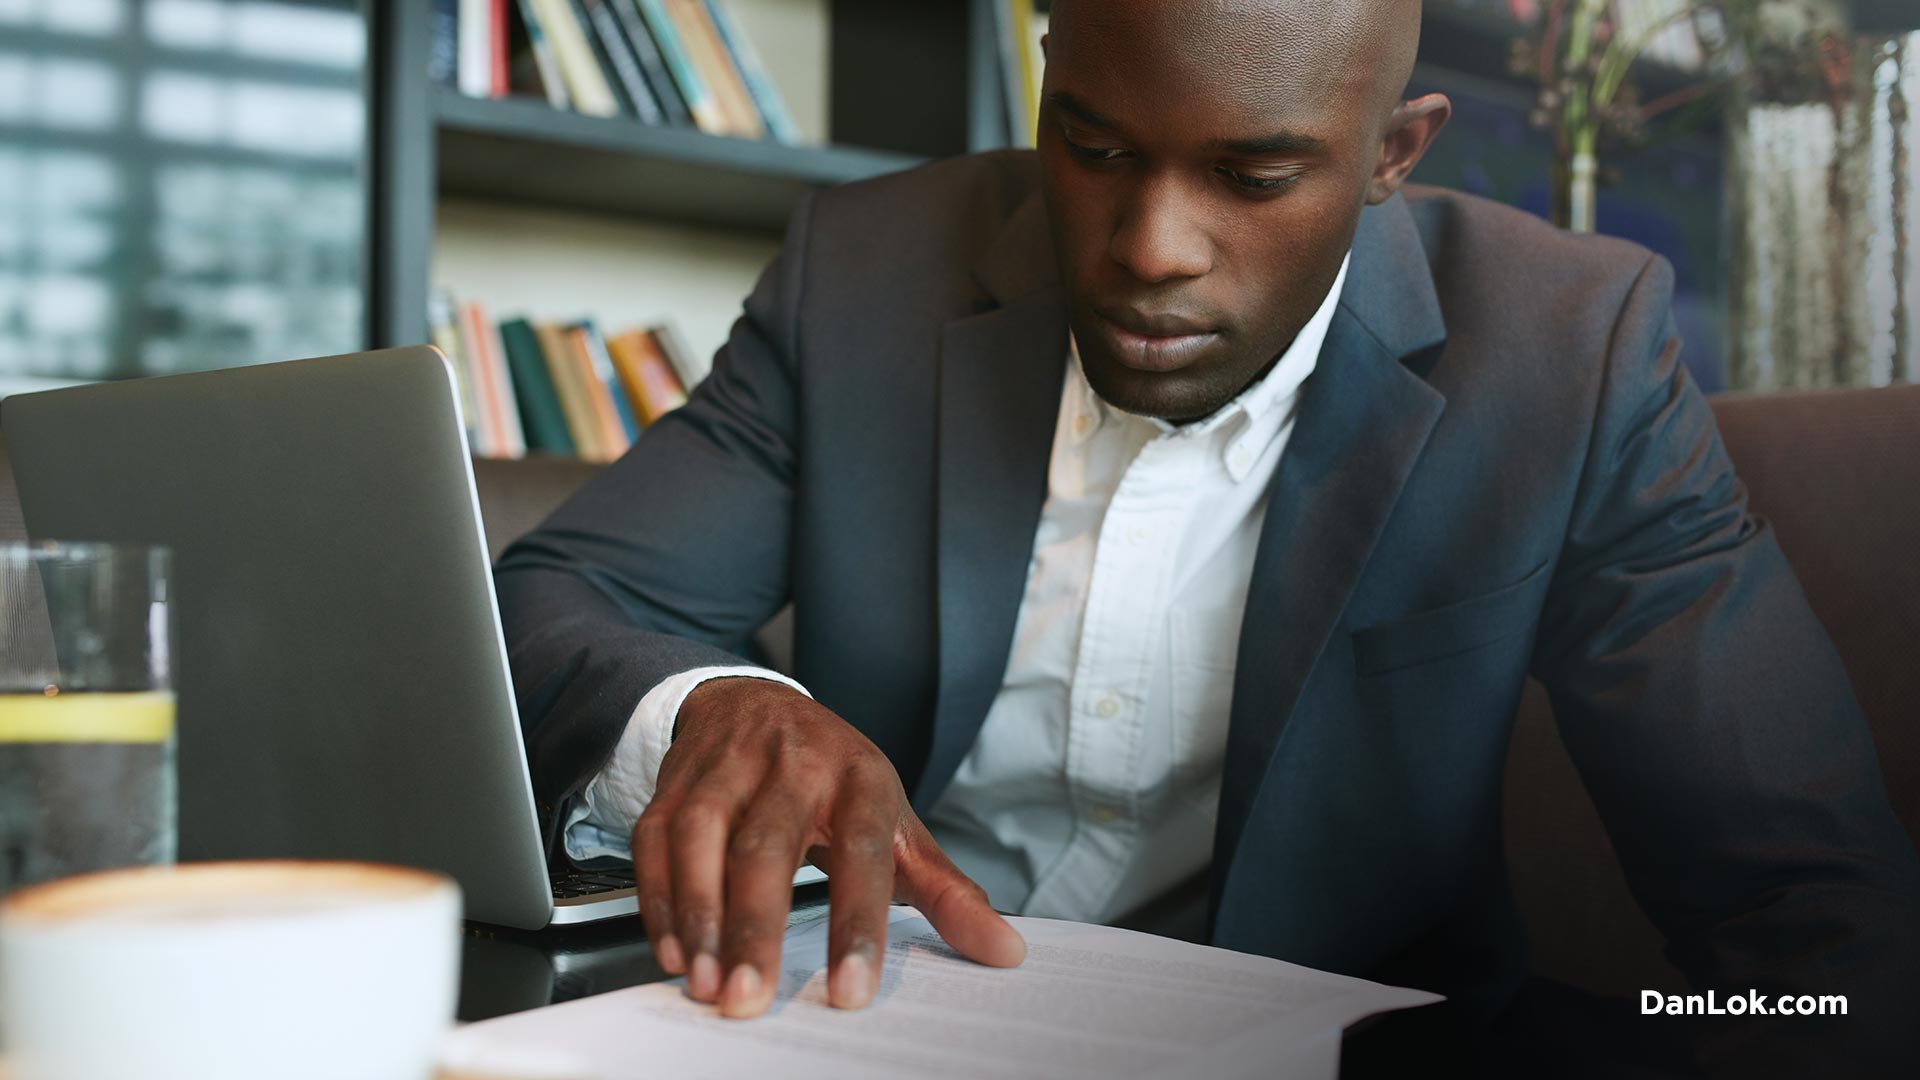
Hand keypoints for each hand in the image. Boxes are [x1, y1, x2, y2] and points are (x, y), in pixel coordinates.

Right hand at [630, 678, 1025, 1017]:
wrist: (752, 700)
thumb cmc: (835, 776)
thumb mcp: (899, 822)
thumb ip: (947, 892)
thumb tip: (1006, 951)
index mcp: (860, 777)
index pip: (863, 852)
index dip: (857, 922)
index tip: (851, 990)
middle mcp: (793, 764)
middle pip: (768, 846)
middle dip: (756, 926)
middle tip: (749, 998)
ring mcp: (728, 768)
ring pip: (702, 837)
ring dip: (698, 915)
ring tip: (706, 983)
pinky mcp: (677, 781)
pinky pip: (655, 838)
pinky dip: (658, 897)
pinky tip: (673, 949)